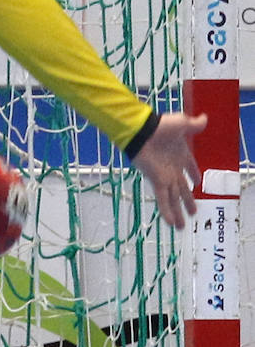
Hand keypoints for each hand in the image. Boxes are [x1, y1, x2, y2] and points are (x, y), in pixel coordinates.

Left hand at [130, 112, 207, 228]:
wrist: (141, 131)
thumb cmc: (160, 126)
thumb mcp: (182, 123)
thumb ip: (194, 125)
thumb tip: (205, 118)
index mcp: (180, 154)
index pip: (189, 168)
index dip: (193, 174)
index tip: (197, 183)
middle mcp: (173, 168)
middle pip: (182, 189)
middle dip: (187, 201)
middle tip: (193, 212)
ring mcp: (164, 176)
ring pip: (173, 199)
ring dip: (178, 213)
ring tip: (182, 227)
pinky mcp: (156, 181)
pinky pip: (163, 199)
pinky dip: (166, 211)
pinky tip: (171, 223)